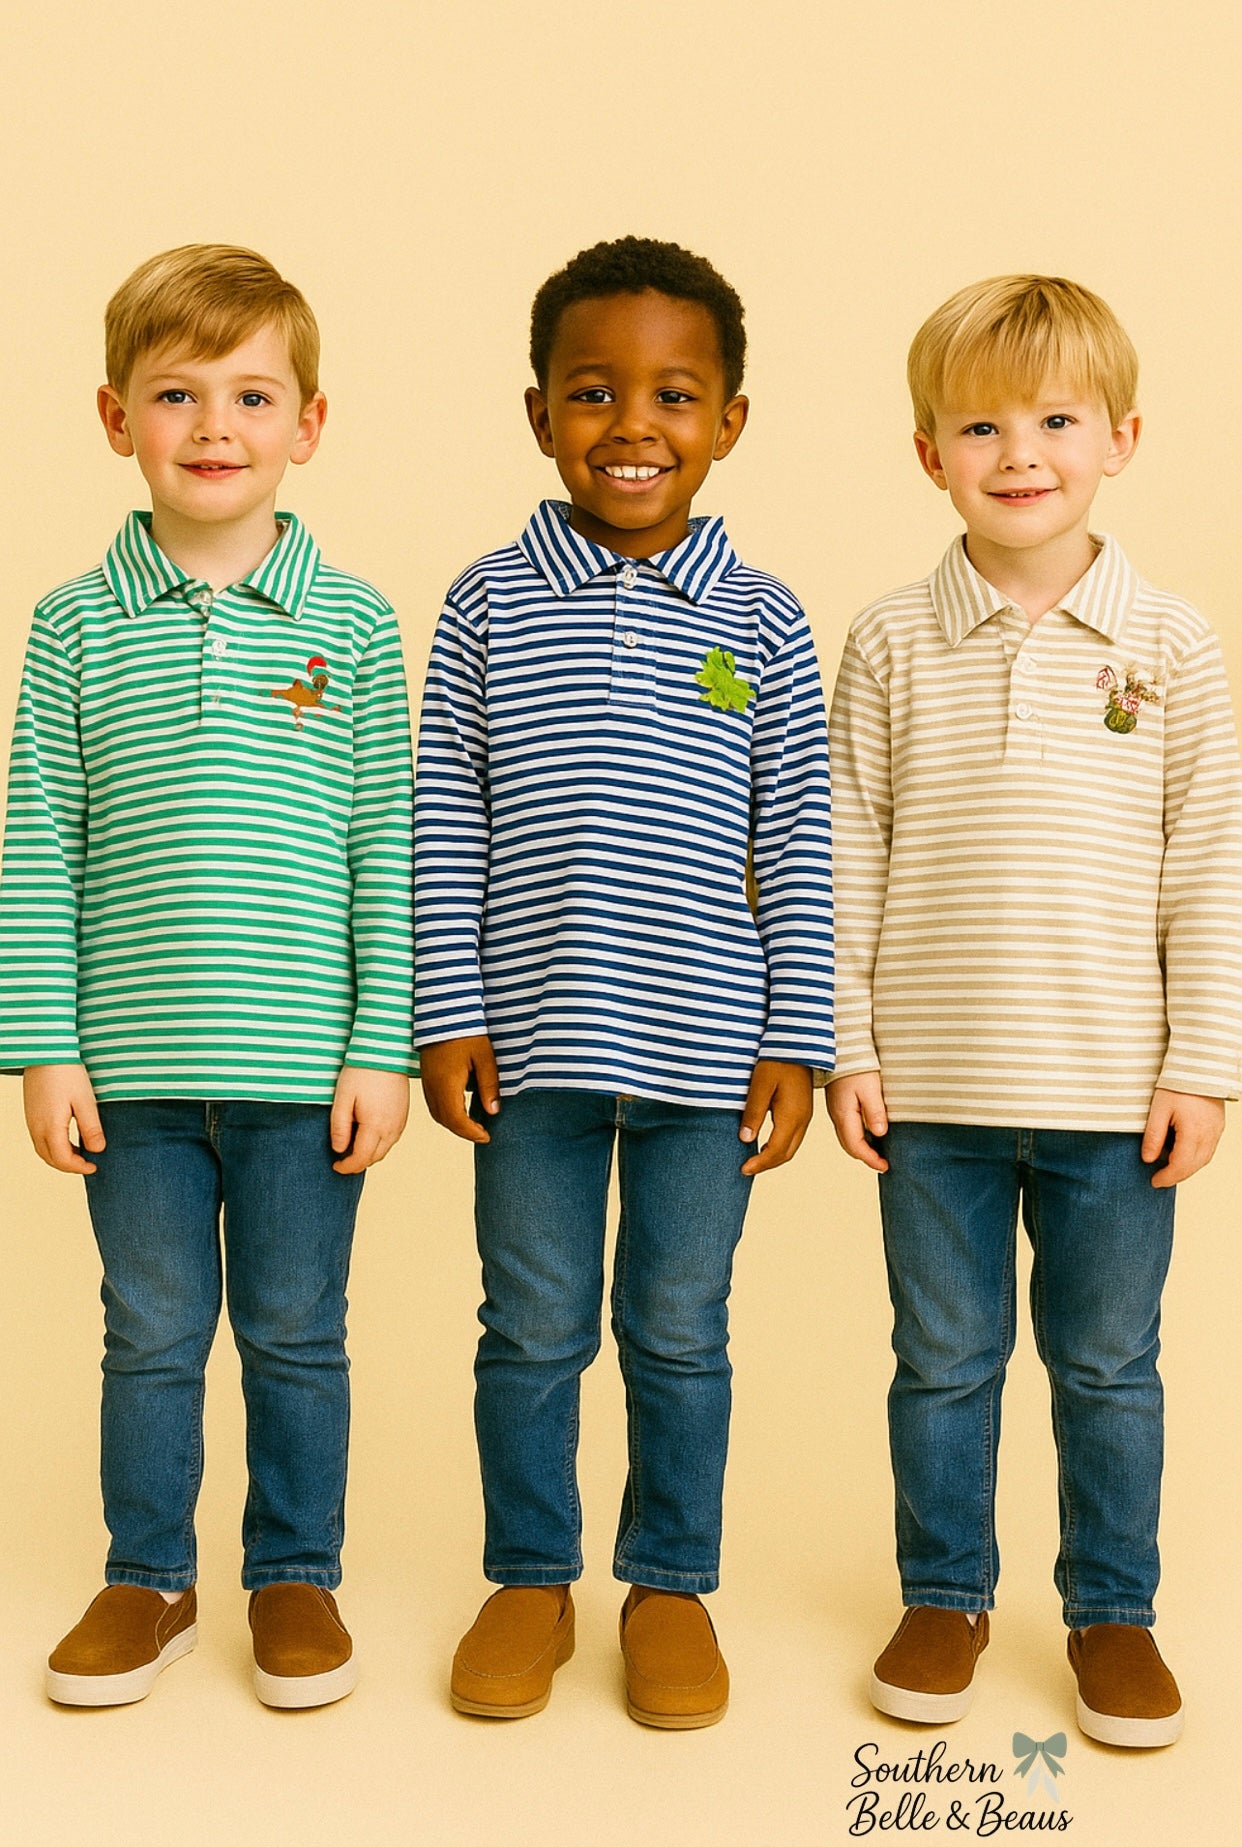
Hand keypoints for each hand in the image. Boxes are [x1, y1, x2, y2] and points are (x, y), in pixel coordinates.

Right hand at [23, 1063, 105, 1174]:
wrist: (45, 1051)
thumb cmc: (67, 1073)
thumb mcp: (85, 1100)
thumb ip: (91, 1127)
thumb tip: (97, 1150)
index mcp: (50, 1127)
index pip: (62, 1159)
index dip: (79, 1168)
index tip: (95, 1166)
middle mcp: (36, 1127)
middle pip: (50, 1158)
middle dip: (69, 1166)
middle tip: (88, 1164)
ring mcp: (31, 1120)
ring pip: (42, 1150)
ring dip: (60, 1157)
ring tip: (80, 1154)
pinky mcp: (30, 1113)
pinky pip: (39, 1138)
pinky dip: (52, 1146)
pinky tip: (67, 1139)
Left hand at [330, 1066, 409, 1172]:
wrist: (385, 1052)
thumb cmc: (361, 1072)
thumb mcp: (342, 1099)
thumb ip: (339, 1127)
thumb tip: (339, 1150)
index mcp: (375, 1126)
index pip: (361, 1159)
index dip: (346, 1167)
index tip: (335, 1166)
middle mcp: (392, 1128)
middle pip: (374, 1158)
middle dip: (357, 1163)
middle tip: (341, 1159)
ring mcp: (400, 1122)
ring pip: (384, 1150)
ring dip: (368, 1154)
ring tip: (352, 1146)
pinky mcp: (404, 1115)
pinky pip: (391, 1139)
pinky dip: (378, 1144)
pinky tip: (366, 1135)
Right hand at [419, 1035, 499, 1142]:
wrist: (444, 1013)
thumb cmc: (466, 1032)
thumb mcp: (484, 1057)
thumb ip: (489, 1085)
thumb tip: (493, 1111)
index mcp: (446, 1084)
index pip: (456, 1120)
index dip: (471, 1133)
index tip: (487, 1137)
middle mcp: (433, 1087)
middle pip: (445, 1121)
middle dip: (464, 1132)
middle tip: (483, 1135)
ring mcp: (427, 1083)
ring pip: (437, 1114)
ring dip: (454, 1124)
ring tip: (474, 1126)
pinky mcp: (426, 1078)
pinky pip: (434, 1104)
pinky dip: (447, 1114)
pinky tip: (461, 1110)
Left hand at [739, 1059, 812, 1174]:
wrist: (797, 1043)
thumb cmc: (777, 1060)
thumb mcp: (760, 1085)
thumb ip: (753, 1113)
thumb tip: (745, 1139)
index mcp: (792, 1116)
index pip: (776, 1151)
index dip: (760, 1163)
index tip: (743, 1169)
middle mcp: (802, 1120)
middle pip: (786, 1153)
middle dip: (767, 1164)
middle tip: (746, 1168)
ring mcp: (805, 1115)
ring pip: (791, 1147)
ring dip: (774, 1157)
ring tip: (754, 1160)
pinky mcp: (803, 1110)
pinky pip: (793, 1137)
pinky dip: (780, 1146)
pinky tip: (766, 1144)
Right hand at [825, 1070, 888, 1171]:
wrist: (840, 1047)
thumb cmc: (855, 1065)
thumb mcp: (870, 1088)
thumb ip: (875, 1112)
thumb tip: (879, 1134)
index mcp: (844, 1115)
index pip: (856, 1147)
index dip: (871, 1159)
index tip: (885, 1166)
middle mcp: (837, 1116)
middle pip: (850, 1146)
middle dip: (866, 1157)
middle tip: (883, 1163)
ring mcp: (836, 1110)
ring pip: (847, 1137)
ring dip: (861, 1147)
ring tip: (878, 1151)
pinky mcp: (838, 1103)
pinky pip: (847, 1127)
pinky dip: (858, 1136)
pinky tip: (869, 1133)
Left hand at [1141, 1087, 1224, 1187]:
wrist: (1200, 1066)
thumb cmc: (1176, 1084)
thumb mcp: (1158, 1109)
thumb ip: (1154, 1136)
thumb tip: (1148, 1159)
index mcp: (1194, 1132)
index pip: (1181, 1166)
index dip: (1167, 1177)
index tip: (1154, 1181)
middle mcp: (1209, 1135)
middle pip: (1194, 1166)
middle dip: (1177, 1176)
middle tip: (1159, 1178)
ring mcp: (1216, 1130)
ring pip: (1204, 1159)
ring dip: (1187, 1168)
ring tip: (1169, 1168)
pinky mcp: (1218, 1125)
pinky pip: (1209, 1149)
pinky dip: (1196, 1157)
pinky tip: (1183, 1154)